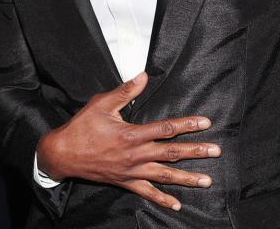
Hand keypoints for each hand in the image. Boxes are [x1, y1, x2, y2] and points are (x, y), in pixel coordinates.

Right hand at [36, 72, 219, 210]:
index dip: (187, 124)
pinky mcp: (125, 182)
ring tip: (207, 180)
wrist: (63, 154)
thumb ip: (125, 91)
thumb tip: (143, 76)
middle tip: (216, 151)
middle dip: (196, 151)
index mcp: (131, 134)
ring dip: (187, 178)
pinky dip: (163, 199)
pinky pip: (147, 193)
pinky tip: (178, 204)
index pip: (166, 128)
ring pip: (164, 175)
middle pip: (171, 153)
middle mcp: (135, 155)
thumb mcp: (101, 104)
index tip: (205, 123)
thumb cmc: (81, 127)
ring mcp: (131, 171)